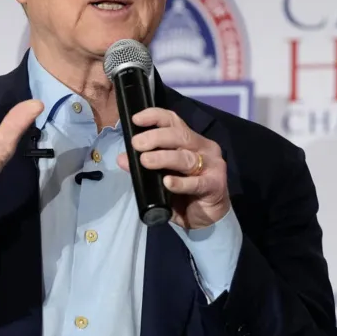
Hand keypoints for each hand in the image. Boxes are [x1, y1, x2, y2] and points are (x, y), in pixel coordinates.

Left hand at [116, 108, 229, 229]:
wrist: (206, 218)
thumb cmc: (184, 193)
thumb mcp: (160, 178)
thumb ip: (143, 168)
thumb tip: (121, 158)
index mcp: (190, 141)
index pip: (173, 121)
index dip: (155, 117)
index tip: (136, 119)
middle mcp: (203, 148)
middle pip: (180, 136)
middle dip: (156, 138)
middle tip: (137, 144)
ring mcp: (212, 165)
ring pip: (186, 157)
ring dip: (164, 158)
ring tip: (146, 161)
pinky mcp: (215, 185)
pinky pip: (196, 183)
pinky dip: (180, 183)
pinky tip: (167, 183)